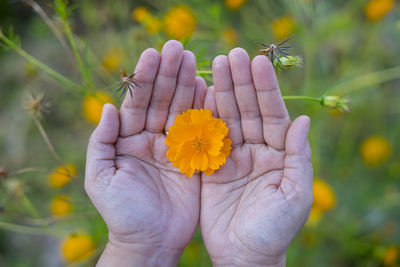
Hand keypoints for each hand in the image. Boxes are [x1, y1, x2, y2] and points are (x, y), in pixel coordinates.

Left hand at [85, 41, 206, 265]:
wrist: (149, 241)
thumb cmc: (121, 213)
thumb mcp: (100, 178)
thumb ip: (101, 142)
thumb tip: (108, 107)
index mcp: (128, 140)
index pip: (137, 103)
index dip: (145, 79)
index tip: (154, 54)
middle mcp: (151, 138)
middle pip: (161, 100)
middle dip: (168, 74)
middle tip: (177, 47)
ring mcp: (174, 147)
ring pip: (182, 110)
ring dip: (187, 85)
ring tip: (194, 60)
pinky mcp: (194, 159)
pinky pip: (200, 131)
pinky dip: (204, 110)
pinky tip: (208, 88)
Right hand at [201, 48, 312, 265]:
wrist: (244, 256)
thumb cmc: (274, 231)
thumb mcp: (295, 196)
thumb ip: (299, 158)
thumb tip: (304, 122)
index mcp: (279, 155)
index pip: (273, 115)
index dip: (265, 89)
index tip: (256, 62)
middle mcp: (257, 150)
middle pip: (248, 110)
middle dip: (240, 82)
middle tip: (230, 54)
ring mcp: (232, 157)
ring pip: (226, 118)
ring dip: (220, 92)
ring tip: (214, 65)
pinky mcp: (211, 168)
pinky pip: (206, 138)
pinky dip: (203, 116)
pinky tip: (199, 94)